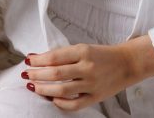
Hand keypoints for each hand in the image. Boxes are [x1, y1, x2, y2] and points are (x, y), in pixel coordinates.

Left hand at [22, 38, 153, 111]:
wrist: (127, 63)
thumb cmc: (102, 54)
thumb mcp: (83, 48)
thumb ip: (63, 55)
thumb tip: (39, 58)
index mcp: (83, 51)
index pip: (54, 57)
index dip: (38, 60)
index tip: (28, 61)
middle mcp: (87, 67)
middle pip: (55, 74)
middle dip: (37, 75)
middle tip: (26, 75)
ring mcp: (92, 84)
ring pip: (62, 90)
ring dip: (44, 89)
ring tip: (33, 87)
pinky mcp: (96, 97)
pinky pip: (75, 104)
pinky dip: (61, 103)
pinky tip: (52, 99)